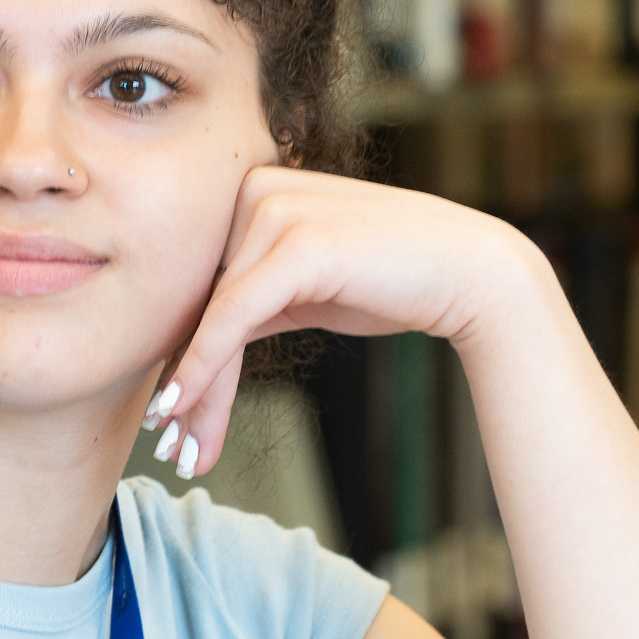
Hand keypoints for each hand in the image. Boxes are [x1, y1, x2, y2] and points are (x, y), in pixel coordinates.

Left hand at [145, 167, 546, 479]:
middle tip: (170, 449)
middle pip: (200, 301)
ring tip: (184, 452)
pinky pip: (233, 314)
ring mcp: (277, 207)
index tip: (166, 418)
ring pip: (212, 316)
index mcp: (255, 187)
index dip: (182, 352)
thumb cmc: (392, 282)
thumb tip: (192, 350)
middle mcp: (257, 187)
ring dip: (196, 393)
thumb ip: (251, 301)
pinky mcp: (298, 240)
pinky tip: (181, 406)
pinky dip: (204, 365)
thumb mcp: (305, 290)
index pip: (202, 282)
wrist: (472, 274)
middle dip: (187, 383)